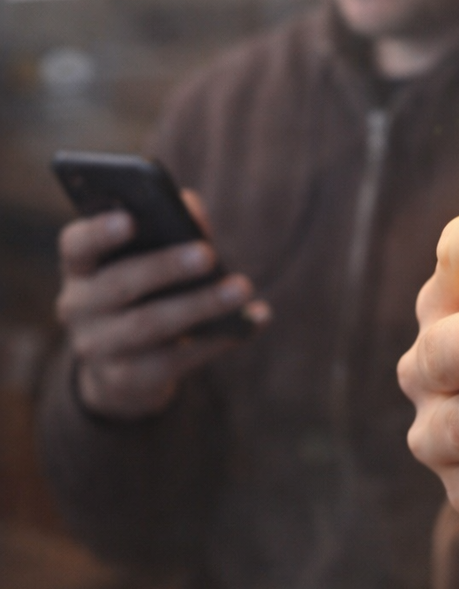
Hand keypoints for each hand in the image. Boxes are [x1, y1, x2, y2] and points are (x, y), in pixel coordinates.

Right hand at [57, 191, 269, 418]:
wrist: (121, 372)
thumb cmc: (141, 296)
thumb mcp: (143, 262)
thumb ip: (166, 228)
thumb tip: (193, 208)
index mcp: (80, 267)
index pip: (77, 245)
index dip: (100, 232)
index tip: (130, 219)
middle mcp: (78, 307)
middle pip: (119, 283)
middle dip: (166, 267)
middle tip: (208, 254)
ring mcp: (97, 348)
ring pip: (149, 324)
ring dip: (200, 304)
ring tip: (241, 288)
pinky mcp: (126, 380)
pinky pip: (175, 360)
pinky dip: (217, 340)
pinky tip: (250, 322)